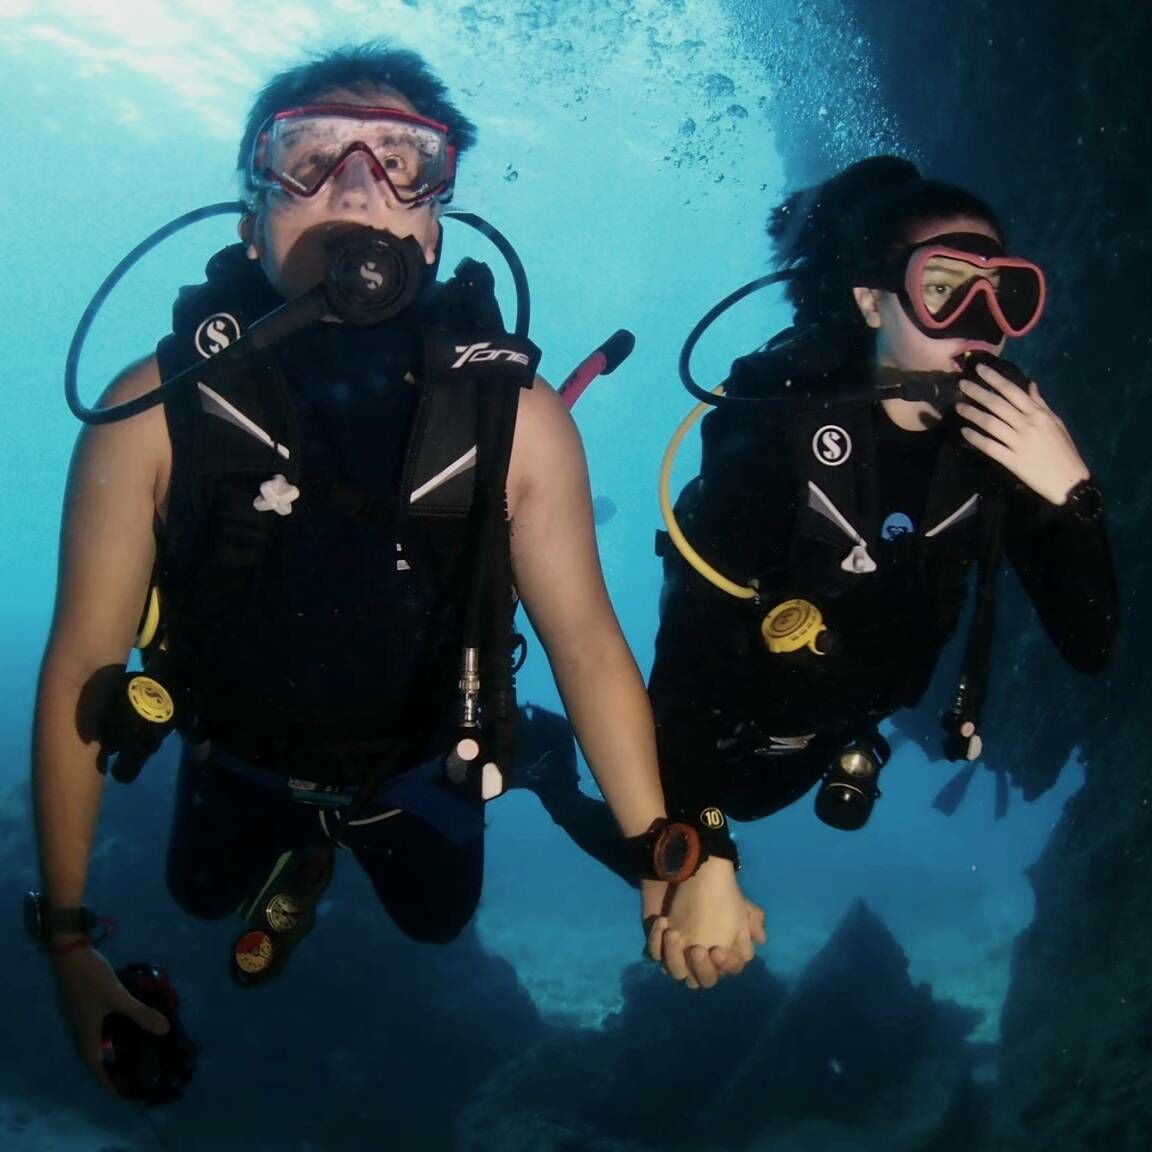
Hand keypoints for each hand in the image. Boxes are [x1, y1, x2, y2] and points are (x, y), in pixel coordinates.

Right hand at [51, 945, 170, 1093]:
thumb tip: (164, 1031)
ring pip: (99, 1039)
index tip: (122, 1093)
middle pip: (97, 1055)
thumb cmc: (92, 979)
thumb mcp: (118, 997)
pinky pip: (101, 1026)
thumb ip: (140, 1014)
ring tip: (135, 1049)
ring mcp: (82, 1017)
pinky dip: (114, 1029)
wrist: (71, 953)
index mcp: (87, 1035)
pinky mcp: (86, 1004)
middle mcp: (82, 1030)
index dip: (107, 1082)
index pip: (96, 1067)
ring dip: (114, 1046)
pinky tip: (128, 1022)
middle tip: (133, 1071)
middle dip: (113, 1066)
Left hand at [645, 859, 765, 989]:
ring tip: (673, 933)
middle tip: (696, 949)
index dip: (725, 965)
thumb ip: (752, 921)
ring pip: (675, 972)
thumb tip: (760, 939)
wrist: (685, 872)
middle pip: (702, 980)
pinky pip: (654, 954)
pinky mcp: (658, 944)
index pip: (727, 971)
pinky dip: (656, 941)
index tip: (718, 950)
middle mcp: (700, 960)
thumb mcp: (738, 904)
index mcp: (722, 955)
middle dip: (700, 968)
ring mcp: (678, 954)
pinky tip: (662, 923)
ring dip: (674, 955)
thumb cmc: (714, 893)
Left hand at [956, 363, 1089, 504]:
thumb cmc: (1063, 450)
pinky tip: (964, 431)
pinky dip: (976, 438)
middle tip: (961, 384)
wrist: (1069, 480)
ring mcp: (1019, 442)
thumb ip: (1041, 403)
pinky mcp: (1012, 460)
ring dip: (973, 413)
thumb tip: (1030, 384)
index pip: (1012, 391)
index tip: (979, 369)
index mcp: (1038, 414)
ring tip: (958, 406)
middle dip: (978, 392)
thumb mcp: (1056, 422)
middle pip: (998, 404)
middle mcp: (1027, 424)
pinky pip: (990, 446)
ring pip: (991, 423)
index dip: (994, 378)